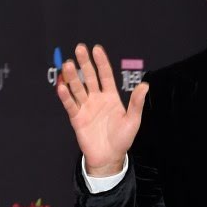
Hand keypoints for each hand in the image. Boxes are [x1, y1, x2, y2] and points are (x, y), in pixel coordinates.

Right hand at [57, 44, 148, 175]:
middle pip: (89, 77)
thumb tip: (145, 85)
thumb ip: (136, 103)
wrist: (109, 157)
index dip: (101, 62)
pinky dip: (65, 96)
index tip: (96, 49)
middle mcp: (96, 99)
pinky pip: (70, 104)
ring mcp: (85, 107)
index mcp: (111, 97)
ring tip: (68, 64)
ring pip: (77, 88)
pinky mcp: (76, 117)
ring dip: (72, 76)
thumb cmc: (122, 139)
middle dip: (84, 63)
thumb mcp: (133, 120)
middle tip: (79, 49)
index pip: (105, 75)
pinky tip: (62, 86)